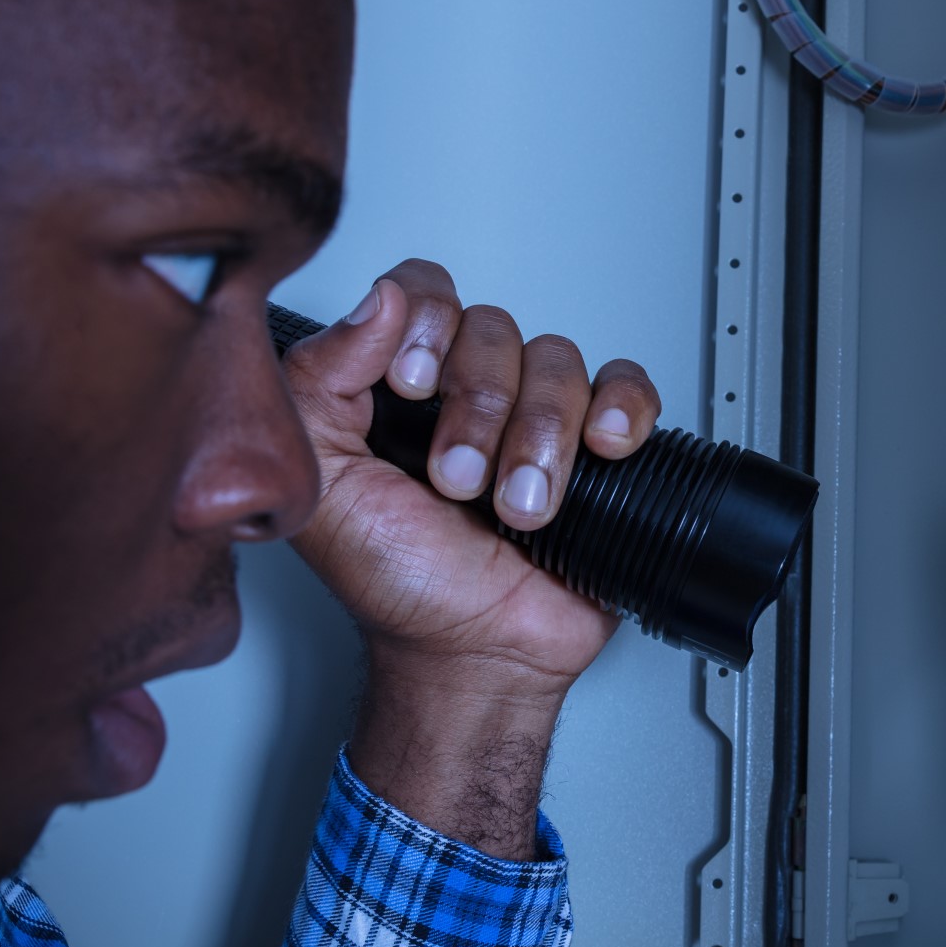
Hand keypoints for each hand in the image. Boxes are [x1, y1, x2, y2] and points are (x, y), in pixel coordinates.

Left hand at [280, 260, 661, 855]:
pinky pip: (627, 388)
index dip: (426, 323)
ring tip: (517, 506)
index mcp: (397, 385)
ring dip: (539, 436)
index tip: (413, 387)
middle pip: (494, 329)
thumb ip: (318, 381)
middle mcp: (467, 390)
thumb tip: (377, 301)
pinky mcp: (598, 448)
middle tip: (458, 480)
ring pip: (559, 362)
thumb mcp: (323, 483)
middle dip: (479, 410)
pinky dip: (620, 410)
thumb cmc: (396, 583)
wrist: (470, 654)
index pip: (422, 292)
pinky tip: (599, 449)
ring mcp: (536, 415)